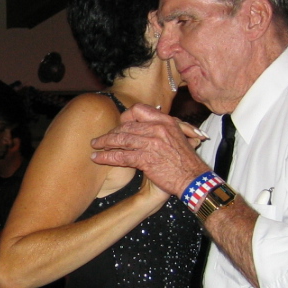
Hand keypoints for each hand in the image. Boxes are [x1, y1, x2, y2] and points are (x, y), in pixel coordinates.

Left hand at [90, 104, 208, 195]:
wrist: (193, 178)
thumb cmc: (185, 160)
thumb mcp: (177, 136)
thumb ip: (162, 129)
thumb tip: (145, 126)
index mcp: (165, 121)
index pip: (139, 110)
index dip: (125, 117)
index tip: (119, 126)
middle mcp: (157, 129)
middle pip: (126, 126)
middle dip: (110, 133)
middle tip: (100, 139)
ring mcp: (151, 143)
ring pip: (121, 140)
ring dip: (104, 143)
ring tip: (94, 146)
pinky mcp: (146, 159)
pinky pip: (121, 156)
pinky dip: (106, 157)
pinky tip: (98, 158)